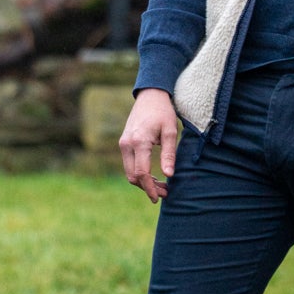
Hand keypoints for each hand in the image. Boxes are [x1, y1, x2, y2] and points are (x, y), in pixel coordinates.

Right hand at [119, 88, 178, 203]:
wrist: (150, 96)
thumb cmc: (163, 112)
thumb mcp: (171, 131)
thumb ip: (169, 154)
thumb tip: (168, 175)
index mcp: (139, 142)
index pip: (141, 173)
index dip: (150, 188)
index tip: (159, 198)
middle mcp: (127, 144)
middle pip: (133, 176)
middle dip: (147, 188)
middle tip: (165, 193)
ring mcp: (123, 144)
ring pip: (129, 172)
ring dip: (143, 182)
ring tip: (161, 186)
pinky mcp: (124, 143)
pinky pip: (129, 164)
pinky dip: (139, 173)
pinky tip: (153, 176)